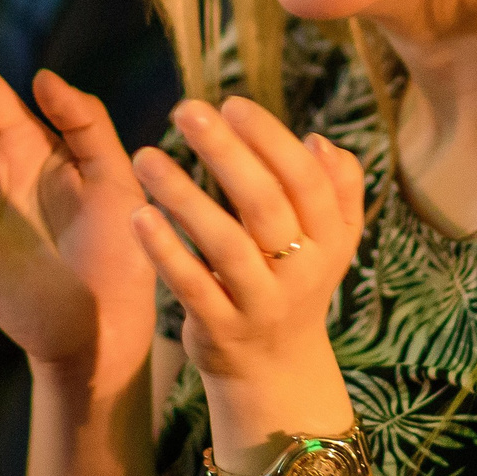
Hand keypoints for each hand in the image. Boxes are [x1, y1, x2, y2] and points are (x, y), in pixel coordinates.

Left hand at [129, 100, 363, 387]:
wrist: (277, 372)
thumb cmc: (294, 282)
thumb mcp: (330, 241)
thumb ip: (336, 189)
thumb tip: (320, 141)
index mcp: (330, 239)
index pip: (305, 180)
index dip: (270, 140)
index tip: (232, 103)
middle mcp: (301, 271)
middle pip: (266, 204)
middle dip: (226, 153)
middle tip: (186, 110)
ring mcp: (261, 303)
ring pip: (225, 244)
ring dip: (185, 196)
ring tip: (147, 156)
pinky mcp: (222, 330)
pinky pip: (192, 287)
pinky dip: (166, 252)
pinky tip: (140, 215)